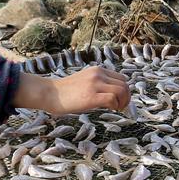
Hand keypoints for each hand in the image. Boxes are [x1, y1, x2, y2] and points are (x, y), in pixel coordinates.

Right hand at [12, 66, 130, 114]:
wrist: (51, 93)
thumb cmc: (67, 91)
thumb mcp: (86, 81)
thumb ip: (99, 83)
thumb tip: (114, 95)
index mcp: (98, 70)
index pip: (121, 78)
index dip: (125, 90)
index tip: (120, 100)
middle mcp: (98, 74)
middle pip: (124, 85)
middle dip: (127, 97)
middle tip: (121, 107)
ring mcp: (95, 84)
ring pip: (121, 91)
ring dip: (123, 102)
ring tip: (117, 109)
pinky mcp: (91, 96)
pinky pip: (112, 99)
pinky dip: (115, 105)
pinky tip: (109, 109)